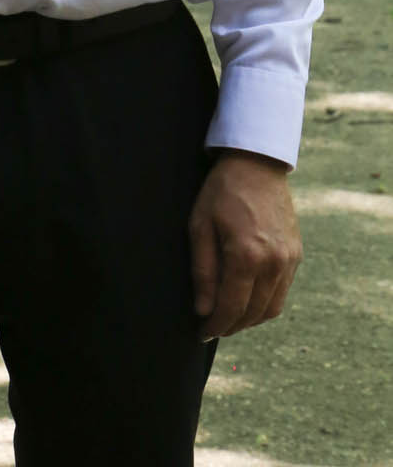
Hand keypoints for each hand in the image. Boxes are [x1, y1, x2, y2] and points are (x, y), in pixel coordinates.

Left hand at [189, 150, 300, 339]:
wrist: (256, 164)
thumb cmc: (221, 192)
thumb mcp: (200, 226)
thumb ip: (203, 271)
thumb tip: (203, 310)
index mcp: (247, 255)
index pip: (231, 307)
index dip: (215, 325)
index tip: (200, 332)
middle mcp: (273, 263)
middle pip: (253, 314)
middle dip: (231, 326)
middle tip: (211, 327)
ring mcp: (289, 260)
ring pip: (271, 309)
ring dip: (249, 319)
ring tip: (228, 316)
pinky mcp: (296, 255)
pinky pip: (282, 292)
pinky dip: (264, 303)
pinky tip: (247, 298)